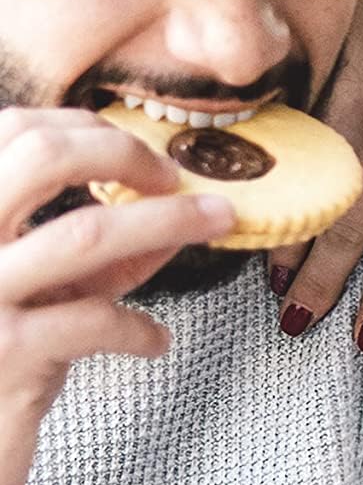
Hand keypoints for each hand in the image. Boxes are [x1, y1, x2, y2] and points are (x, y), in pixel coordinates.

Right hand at [0, 109, 235, 484]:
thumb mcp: (36, 298)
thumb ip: (94, 259)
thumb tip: (172, 215)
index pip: (10, 133)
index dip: (84, 130)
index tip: (139, 151)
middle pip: (41, 155)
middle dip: (125, 154)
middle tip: (179, 176)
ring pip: (85, 233)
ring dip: (168, 221)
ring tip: (218, 221)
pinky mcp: (3, 354)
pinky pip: (92, 320)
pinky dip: (138, 328)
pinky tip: (155, 342)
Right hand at [272, 0, 362, 348]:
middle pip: (352, 228)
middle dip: (326, 286)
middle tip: (301, 328)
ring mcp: (334, 107)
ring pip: (307, 195)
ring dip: (286, 247)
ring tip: (273, 292)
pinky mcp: (293, 84)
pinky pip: (275, 154)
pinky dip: (260, 193)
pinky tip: (246, 220)